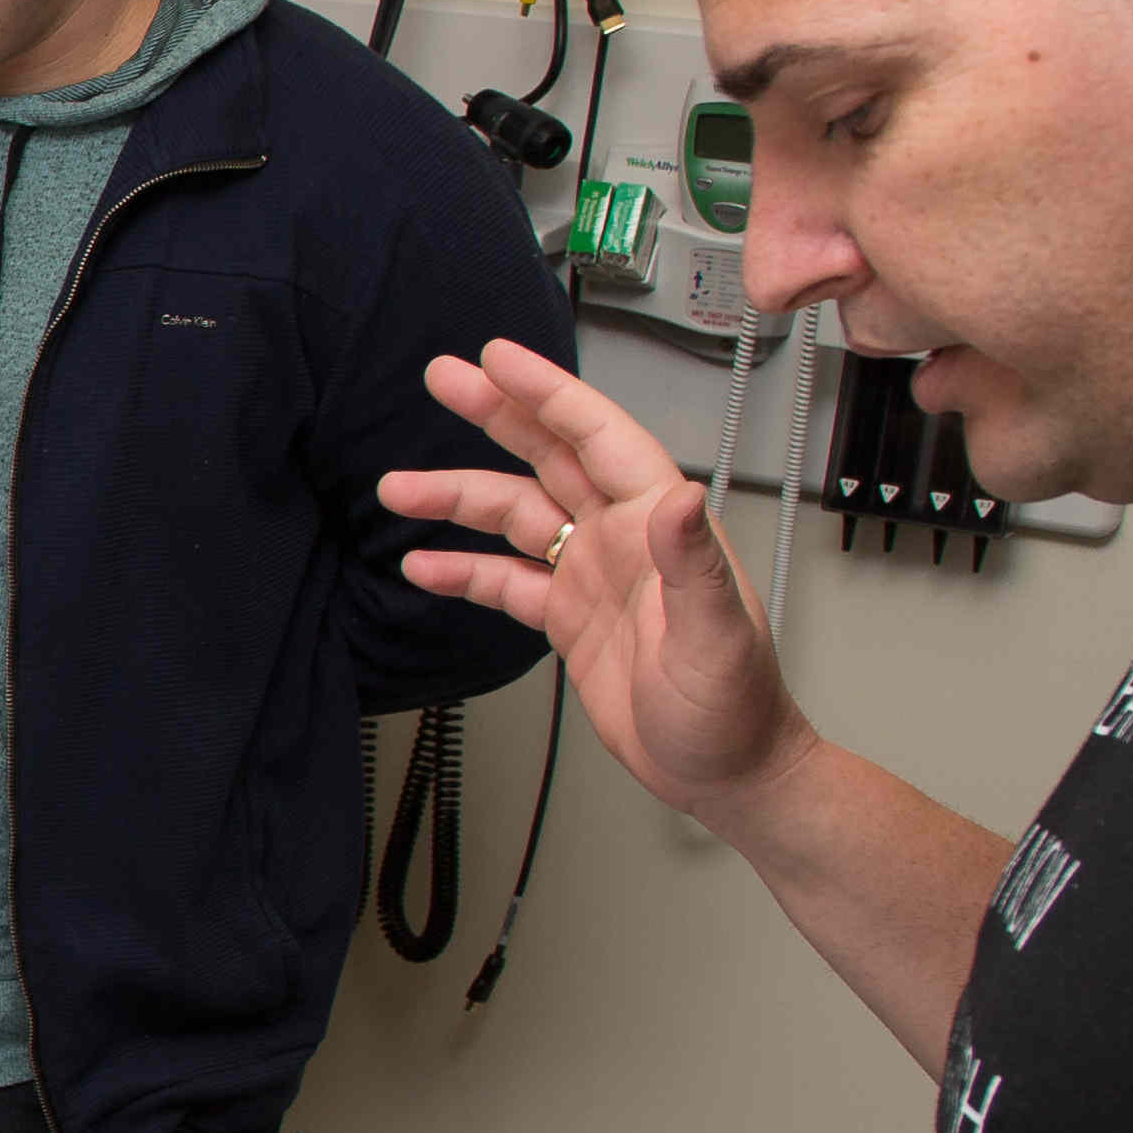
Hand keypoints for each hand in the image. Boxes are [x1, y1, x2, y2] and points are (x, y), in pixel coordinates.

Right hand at [378, 335, 814, 826]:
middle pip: (549, 457)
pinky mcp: (570, 617)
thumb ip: (695, 564)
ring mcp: (592, 574)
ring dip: (458, 498)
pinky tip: (423, 566)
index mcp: (660, 526)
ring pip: (515, 515)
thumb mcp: (719, 637)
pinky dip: (462, 570)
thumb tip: (681, 498)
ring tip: (396, 488)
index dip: (548, 394)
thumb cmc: (736, 708)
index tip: (498, 359)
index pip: (598, 438)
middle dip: (495, 413)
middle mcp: (623, 538)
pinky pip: (505, 580)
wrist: (726, 772)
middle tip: (443, 378)